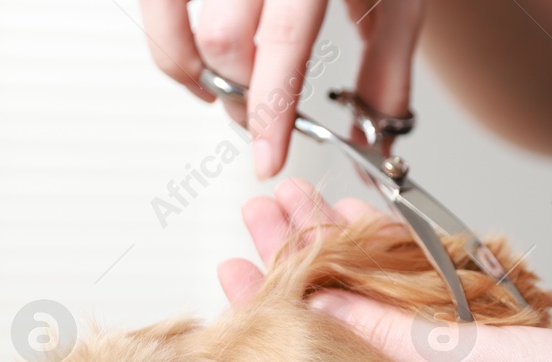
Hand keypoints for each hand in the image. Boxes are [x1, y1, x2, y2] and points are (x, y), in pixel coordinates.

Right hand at [137, 0, 422, 177]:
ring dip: (191, 70)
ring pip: (171, 16)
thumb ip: (386, 71)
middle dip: (238, 96)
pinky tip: (193, 54)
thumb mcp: (396, 0)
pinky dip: (167, 37)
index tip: (267, 156)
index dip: (270, 110)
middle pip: (224, 37)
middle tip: (257, 117)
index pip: (283, 40)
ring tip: (218, 88)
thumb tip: (375, 139)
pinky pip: (155, 0)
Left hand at [220, 182, 551, 361]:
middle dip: (299, 274)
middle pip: (334, 343)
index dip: (267, 311)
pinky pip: (423, 331)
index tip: (233, 262)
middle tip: (265, 210)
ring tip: (307, 210)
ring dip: (347, 267)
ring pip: (378, 328)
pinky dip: (400, 284)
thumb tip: (312, 303)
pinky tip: (376, 243)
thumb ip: (387, 331)